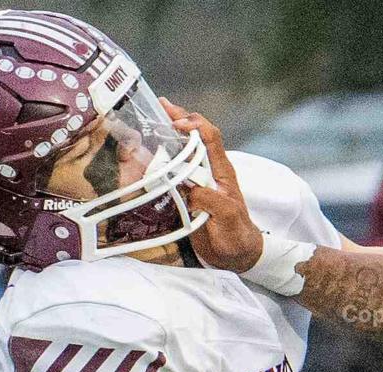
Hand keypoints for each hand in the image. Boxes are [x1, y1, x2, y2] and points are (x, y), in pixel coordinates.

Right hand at [160, 98, 262, 271]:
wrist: (236, 255)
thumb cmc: (238, 236)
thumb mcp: (229, 218)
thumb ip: (213, 201)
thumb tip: (191, 188)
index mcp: (222, 172)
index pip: (211, 139)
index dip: (196, 126)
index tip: (177, 124)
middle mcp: (208, 172)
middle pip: (194, 138)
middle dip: (178, 118)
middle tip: (159, 105)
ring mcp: (196, 182)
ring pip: (181, 152)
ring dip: (166, 135)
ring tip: (148, 120)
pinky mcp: (186, 194)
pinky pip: (172, 173)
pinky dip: (158, 160)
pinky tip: (144, 153)